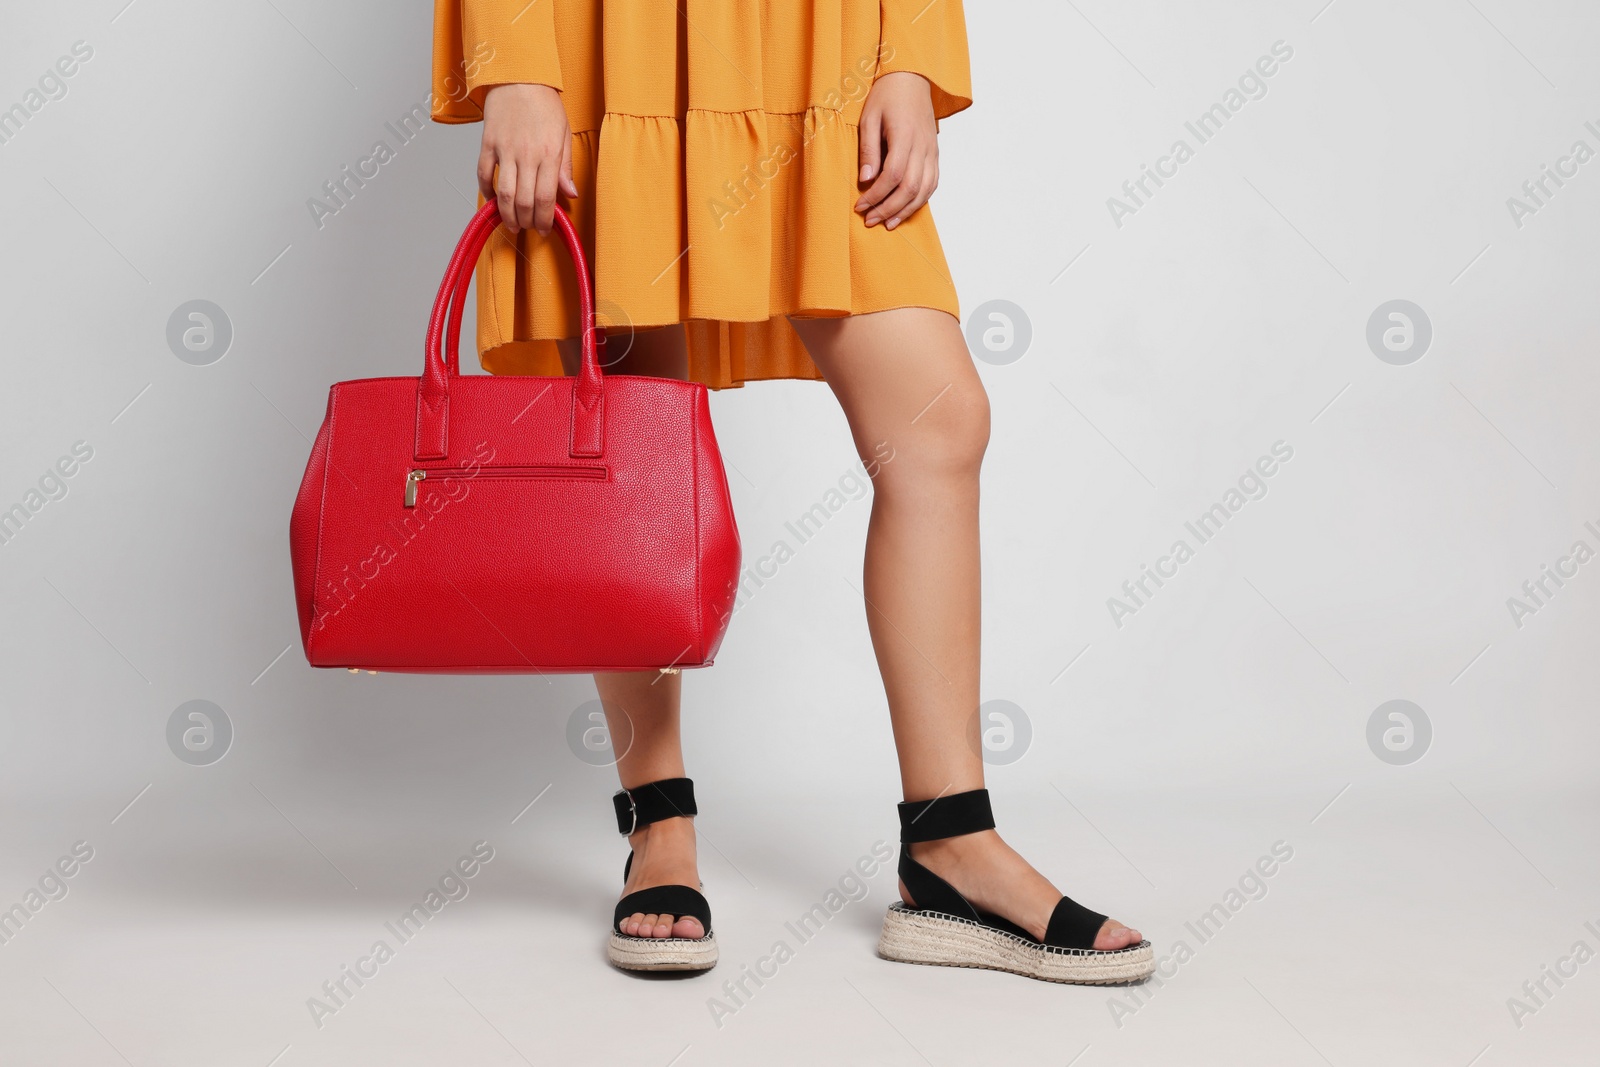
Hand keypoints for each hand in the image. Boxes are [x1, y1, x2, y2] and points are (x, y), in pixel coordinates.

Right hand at [479, 83, 577, 234]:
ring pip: (504, 194)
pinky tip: (493, 201)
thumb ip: (565, 167)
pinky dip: (486, 192)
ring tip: (513, 224)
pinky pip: (483, 174)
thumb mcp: (564, 133)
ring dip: (507, 215)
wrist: (519, 77)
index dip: (545, 219)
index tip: (545, 229)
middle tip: (530, 228)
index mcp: (549, 153)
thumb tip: (570, 194)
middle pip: (524, 201)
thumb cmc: (544, 104)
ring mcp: (505, 149)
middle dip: (527, 222)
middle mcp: (526, 154)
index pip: (546, 198)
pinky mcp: (487, 143)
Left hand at [855, 72, 937, 230]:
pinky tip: (905, 209)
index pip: (892, 175)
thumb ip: (868, 149)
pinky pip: (933, 183)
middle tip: (870, 220)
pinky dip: (920, 200)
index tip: (860, 206)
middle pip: (909, 188)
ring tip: (888, 223)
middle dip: (888, 209)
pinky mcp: (935, 154)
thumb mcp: (869, 117)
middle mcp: (923, 146)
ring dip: (906, 210)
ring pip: (924, 190)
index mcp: (905, 135)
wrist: (912, 79)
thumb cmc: (887, 95)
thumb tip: (865, 180)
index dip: (876, 195)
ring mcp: (932, 151)